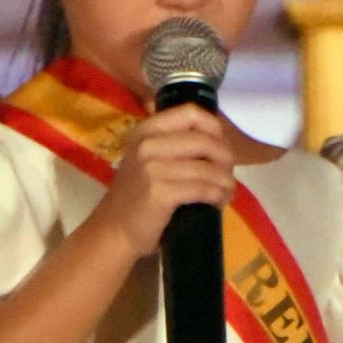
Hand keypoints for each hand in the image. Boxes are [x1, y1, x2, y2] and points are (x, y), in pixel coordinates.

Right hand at [102, 104, 235, 260]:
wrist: (115, 229)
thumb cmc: (137, 194)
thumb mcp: (148, 157)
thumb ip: (174, 142)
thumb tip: (218, 138)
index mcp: (146, 130)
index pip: (192, 113)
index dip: (215, 129)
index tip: (220, 147)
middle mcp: (147, 144)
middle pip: (205, 140)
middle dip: (226, 159)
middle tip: (227, 175)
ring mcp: (153, 168)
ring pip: (208, 168)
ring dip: (225, 182)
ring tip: (225, 192)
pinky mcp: (160, 192)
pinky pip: (204, 189)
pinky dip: (218, 196)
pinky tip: (218, 202)